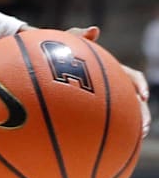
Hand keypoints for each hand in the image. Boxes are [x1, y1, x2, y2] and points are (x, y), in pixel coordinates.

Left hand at [28, 25, 150, 138]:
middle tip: (141, 129)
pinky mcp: (88, 112)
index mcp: (110, 70)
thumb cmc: (53, 51)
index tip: (142, 97)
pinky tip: (101, 148)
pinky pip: (101, 125)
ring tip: (130, 142)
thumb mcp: (65, 42)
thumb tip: (95, 29)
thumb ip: (78, 35)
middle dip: (141, 114)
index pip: (132, 77)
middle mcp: (109, 86)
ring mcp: (100, 99)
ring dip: (130, 129)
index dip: (141, 86)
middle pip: (133, 101)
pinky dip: (106, 135)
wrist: (35, 64)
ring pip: (122, 116)